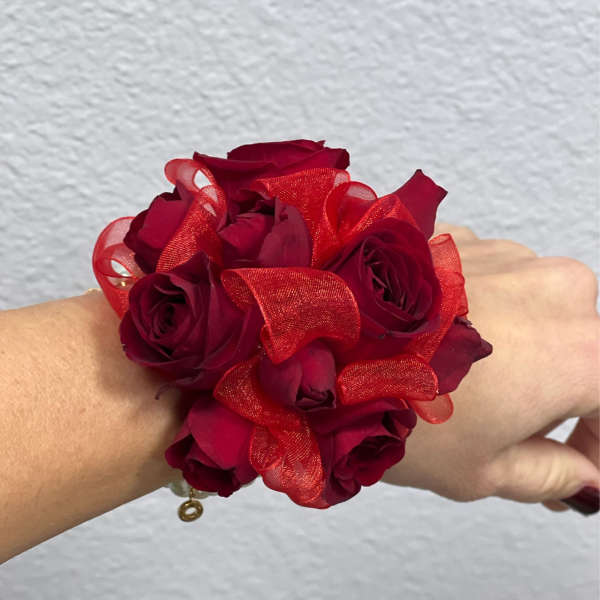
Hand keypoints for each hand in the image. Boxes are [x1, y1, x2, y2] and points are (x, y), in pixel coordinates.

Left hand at [382, 223, 599, 513]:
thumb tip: (581, 476)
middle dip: (563, 388)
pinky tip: (437, 342)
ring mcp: (502, 255)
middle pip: (585, 345)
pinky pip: (491, 281)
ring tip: (466, 384)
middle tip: (520, 428)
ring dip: (520, 345)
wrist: (311, 345)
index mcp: (578, 349)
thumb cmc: (392, 411)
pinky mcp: (456, 239)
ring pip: (538, 307)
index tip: (583, 461)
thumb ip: (551, 474)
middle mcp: (552, 286)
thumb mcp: (481, 469)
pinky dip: (480, 313)